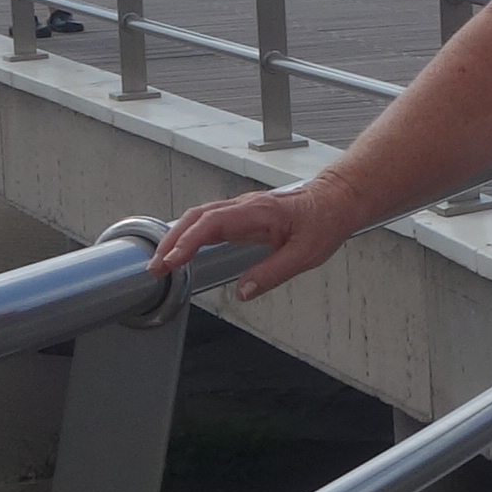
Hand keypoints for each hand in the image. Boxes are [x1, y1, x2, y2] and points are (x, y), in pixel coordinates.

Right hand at [153, 178, 360, 301]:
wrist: (336, 200)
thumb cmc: (324, 222)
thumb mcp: (305, 255)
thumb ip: (272, 274)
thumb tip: (242, 292)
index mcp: (258, 213)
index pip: (212, 223)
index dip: (187, 241)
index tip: (171, 261)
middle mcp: (245, 206)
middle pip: (196, 217)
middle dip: (171, 240)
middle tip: (155, 267)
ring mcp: (242, 208)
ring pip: (200, 217)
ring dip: (177, 237)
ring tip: (162, 262)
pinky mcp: (243, 214)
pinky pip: (209, 220)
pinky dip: (190, 233)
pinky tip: (183, 249)